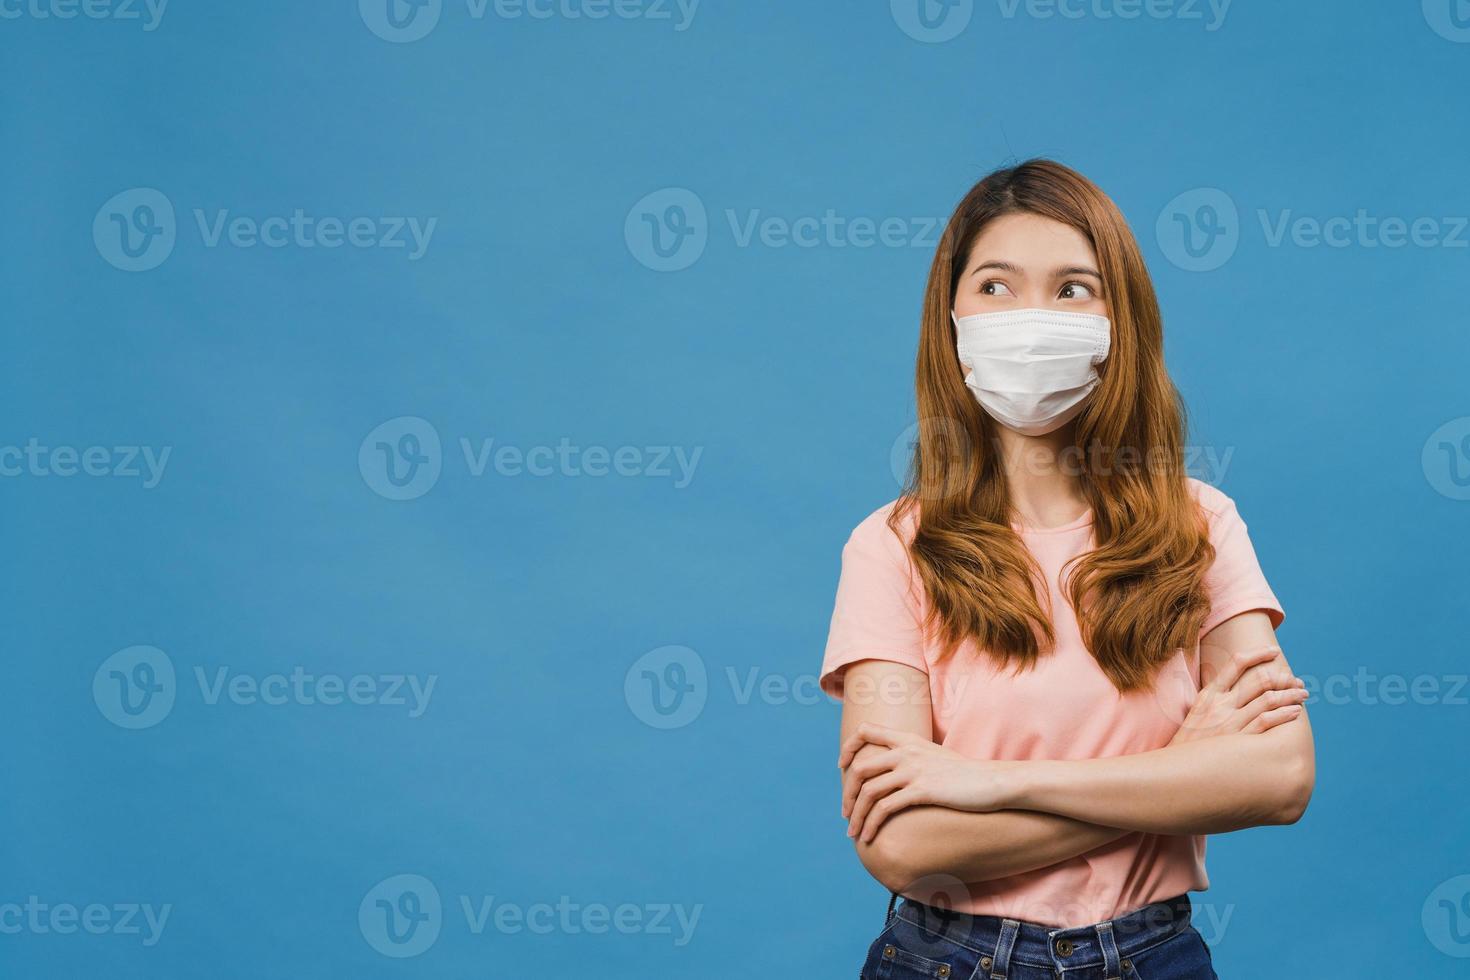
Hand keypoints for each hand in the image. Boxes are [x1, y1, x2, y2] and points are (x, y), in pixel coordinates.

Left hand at [838, 723, 1013, 842]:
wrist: (992, 783)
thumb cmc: (965, 775)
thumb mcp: (934, 757)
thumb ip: (912, 758)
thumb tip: (894, 775)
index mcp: (908, 739)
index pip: (866, 729)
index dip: (849, 748)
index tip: (843, 767)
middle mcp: (906, 751)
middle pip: (860, 768)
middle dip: (848, 794)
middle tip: (846, 814)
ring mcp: (913, 769)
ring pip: (868, 791)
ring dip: (856, 815)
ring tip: (853, 833)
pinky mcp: (921, 790)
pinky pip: (885, 807)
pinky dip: (872, 824)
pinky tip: (869, 837)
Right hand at [1170, 645, 1306, 745]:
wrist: (1176, 769)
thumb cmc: (1188, 744)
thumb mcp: (1195, 714)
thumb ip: (1214, 700)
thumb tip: (1234, 689)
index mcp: (1209, 694)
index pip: (1236, 663)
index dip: (1258, 654)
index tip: (1274, 652)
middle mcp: (1220, 704)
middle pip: (1259, 680)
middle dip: (1283, 678)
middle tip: (1297, 681)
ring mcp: (1230, 722)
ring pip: (1268, 699)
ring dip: (1290, 695)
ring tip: (1302, 695)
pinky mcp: (1239, 740)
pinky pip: (1267, 721)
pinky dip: (1284, 714)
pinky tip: (1295, 712)